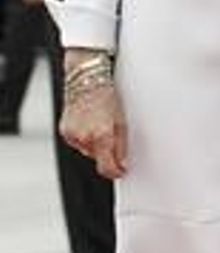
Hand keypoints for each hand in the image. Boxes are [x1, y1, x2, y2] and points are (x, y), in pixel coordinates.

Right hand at [59, 53, 126, 179]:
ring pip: (87, 150)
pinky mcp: (64, 131)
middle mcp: (84, 138)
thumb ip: (122, 145)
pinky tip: (90, 123)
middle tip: (113, 135)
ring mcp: (72, 135)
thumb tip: (123, 164)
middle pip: (98, 158)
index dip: (116, 172)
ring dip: (95, 144)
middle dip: (107, 152)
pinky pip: (77, 142)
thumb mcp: (122, 120)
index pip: (107, 167)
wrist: (87, 80)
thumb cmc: (107, 96)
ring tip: (100, 125)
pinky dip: (85, 137)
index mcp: (101, 135)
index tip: (122, 171)